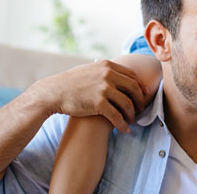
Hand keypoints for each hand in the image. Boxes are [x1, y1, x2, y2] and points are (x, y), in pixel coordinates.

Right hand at [28, 60, 148, 132]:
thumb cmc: (70, 83)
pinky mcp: (98, 103)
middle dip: (140, 101)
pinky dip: (123, 124)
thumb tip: (116, 72)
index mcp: (107, 66)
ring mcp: (104, 88)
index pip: (132, 75)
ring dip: (132, 114)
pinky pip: (117, 116)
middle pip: (134, 88)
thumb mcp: (89, 69)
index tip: (143, 96)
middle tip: (141, 110)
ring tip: (132, 121)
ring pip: (127, 103)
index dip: (140, 87)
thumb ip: (104, 70)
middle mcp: (108, 75)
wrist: (53, 93)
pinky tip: (125, 130)